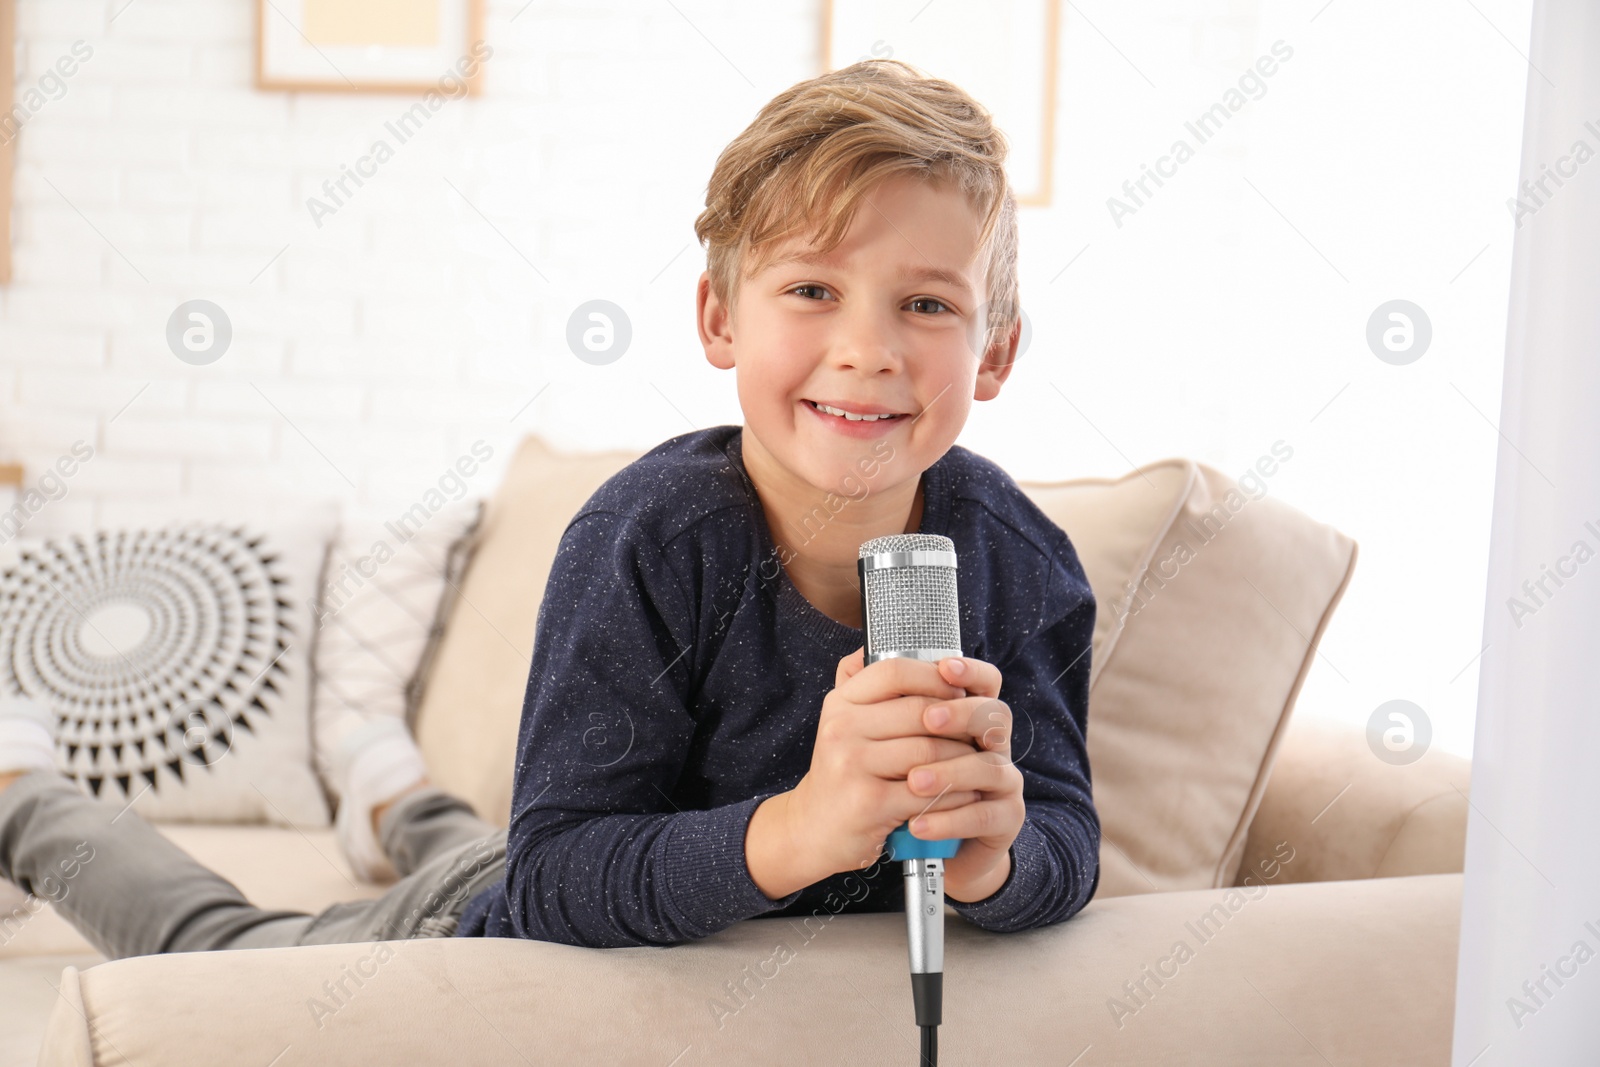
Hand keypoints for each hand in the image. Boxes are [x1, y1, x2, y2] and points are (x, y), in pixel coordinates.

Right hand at [787, 647, 983, 878]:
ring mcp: (852, 765)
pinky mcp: (869, 803)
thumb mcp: (844, 721)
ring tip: (976, 763)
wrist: (813, 829)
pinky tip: (964, 793)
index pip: (894, 670)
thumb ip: (862, 682)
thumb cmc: (843, 771)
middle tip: (979, 733)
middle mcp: (842, 729)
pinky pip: (929, 791)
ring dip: (964, 759)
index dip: (934, 676)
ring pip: (931, 751)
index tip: (958, 689)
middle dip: (960, 724)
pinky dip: (954, 792)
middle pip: (921, 712)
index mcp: (841, 703)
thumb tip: (883, 643)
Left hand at [902, 655, 1023, 903]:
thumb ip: (881, 700)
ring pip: (989, 767)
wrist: (920, 845)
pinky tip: (919, 824)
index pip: (985, 682)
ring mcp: (1004, 781)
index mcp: (970, 717)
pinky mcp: (1005, 818)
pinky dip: (951, 819)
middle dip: (959, 715)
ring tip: (912, 782)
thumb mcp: (894, 742)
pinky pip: (985, 815)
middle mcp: (993, 744)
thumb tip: (858, 656)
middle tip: (928, 721)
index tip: (945, 667)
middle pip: (993, 715)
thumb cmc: (905, 786)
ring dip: (949, 772)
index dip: (970, 671)